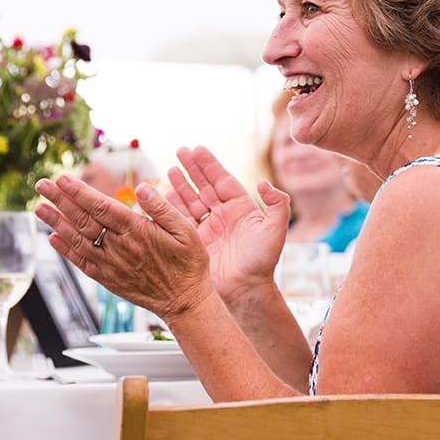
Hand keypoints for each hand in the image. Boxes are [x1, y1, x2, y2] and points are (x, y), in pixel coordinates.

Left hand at [34, 174, 213, 321]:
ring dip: (56, 222)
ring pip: (78, 240)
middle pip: (83, 220)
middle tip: (42, 185)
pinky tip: (52, 238)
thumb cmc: (189, 264)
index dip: (79, 192)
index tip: (62, 179)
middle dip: (60, 200)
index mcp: (138, 231)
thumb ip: (163, 208)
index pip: (101, 207)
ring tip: (39, 207)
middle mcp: (120, 247)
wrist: (185, 301)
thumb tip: (142, 188)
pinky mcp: (108, 279)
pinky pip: (82, 263)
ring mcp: (112, 264)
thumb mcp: (187, 230)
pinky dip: (65, 250)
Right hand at [164, 146, 290, 301]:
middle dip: (192, 169)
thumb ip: (277, 203)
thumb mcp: (275, 230)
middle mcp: (223, 215)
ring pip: (191, 200)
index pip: (222, 180)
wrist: (246, 290)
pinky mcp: (194, 242)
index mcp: (241, 208)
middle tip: (180, 151)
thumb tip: (263, 182)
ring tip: (170, 170)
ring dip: (180, 185)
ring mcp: (208, 228)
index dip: (209, 165)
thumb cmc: (263, 262)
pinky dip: (171, 207)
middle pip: (204, 186)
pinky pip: (181, 220)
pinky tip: (163, 196)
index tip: (197, 149)